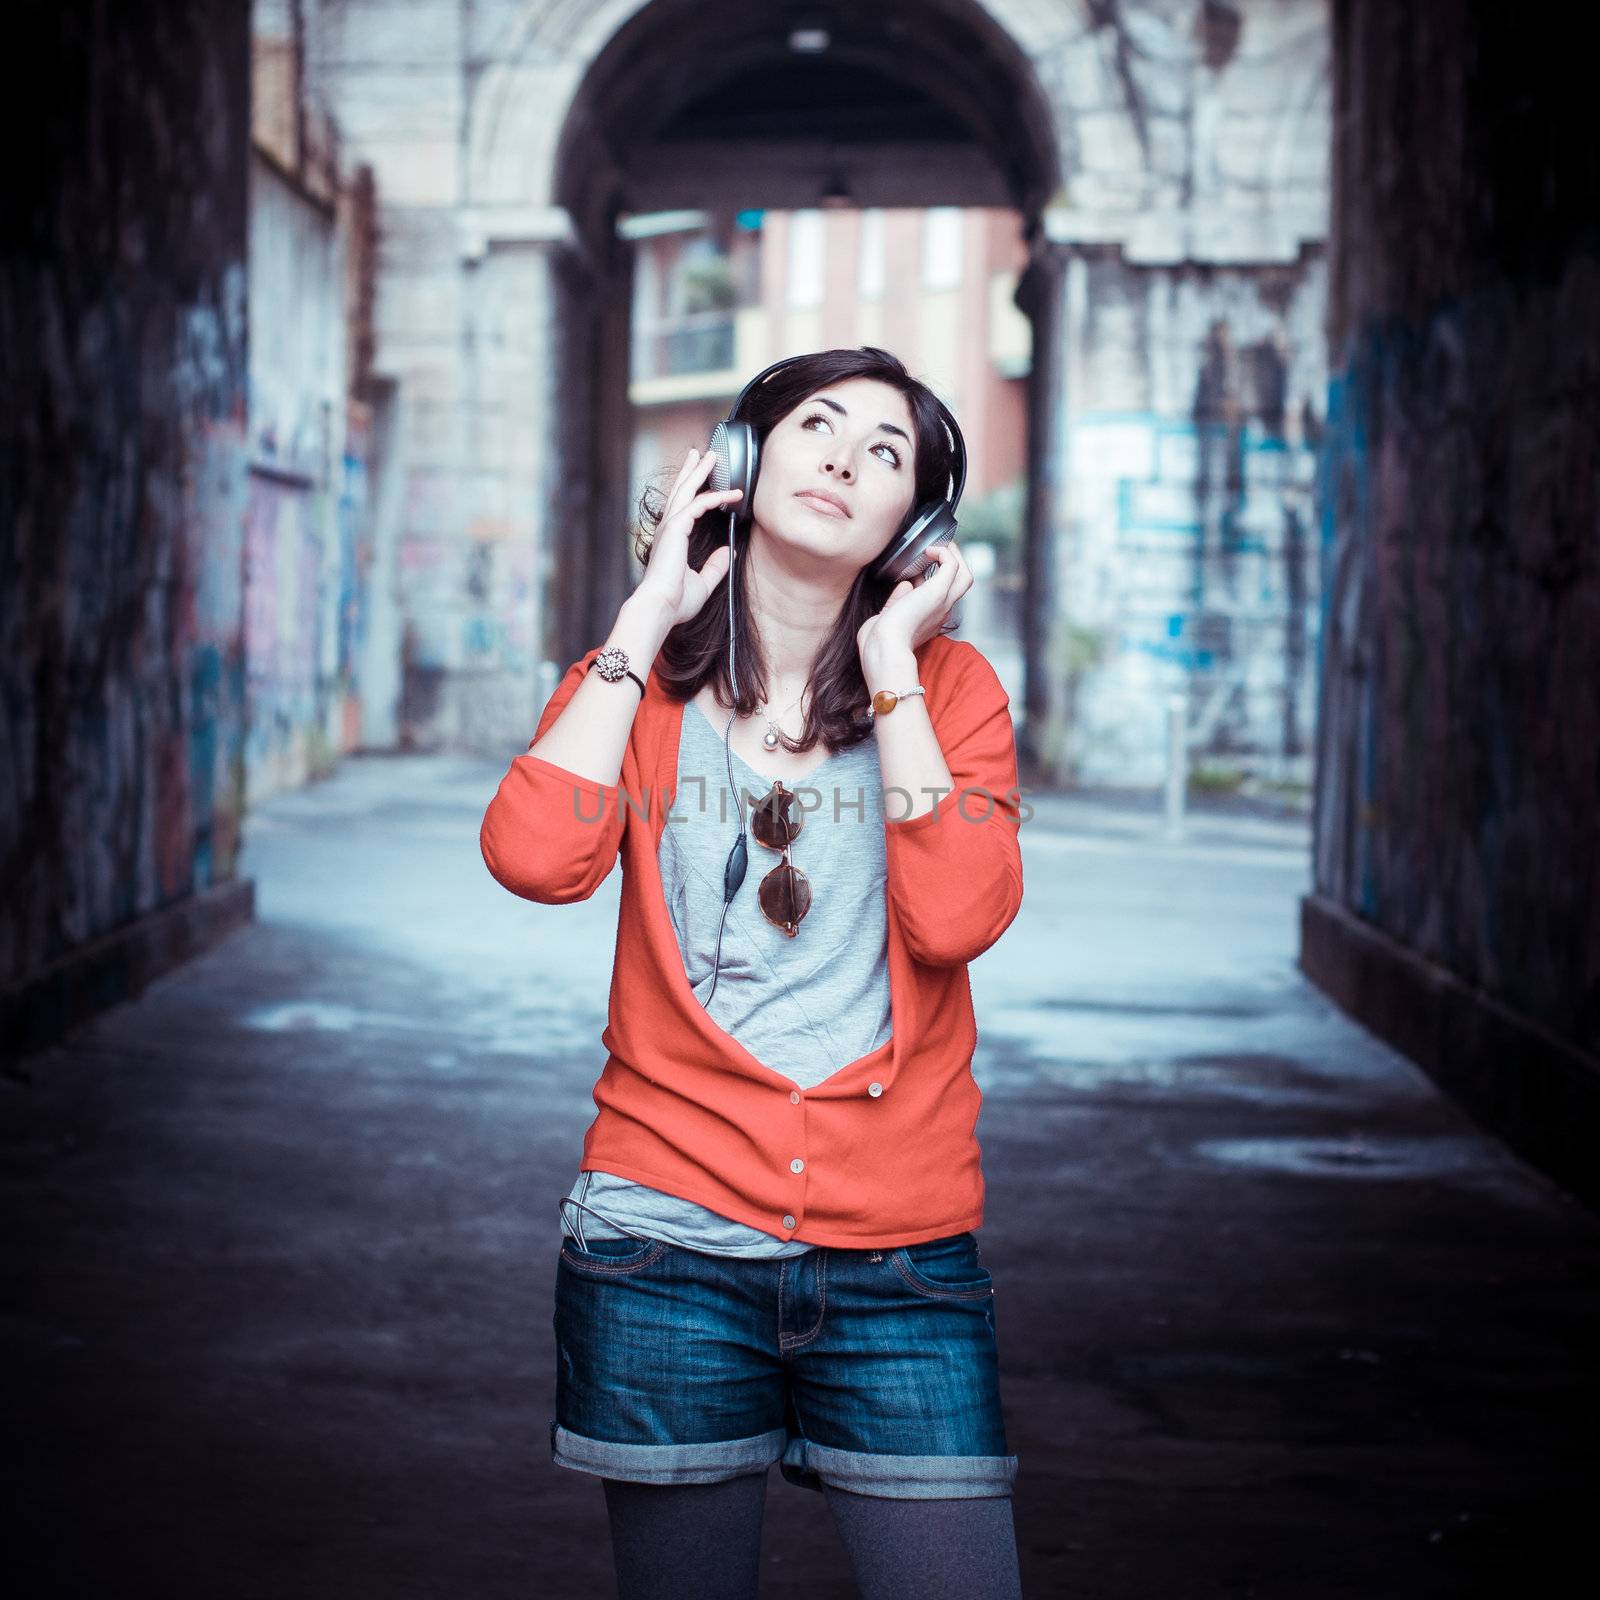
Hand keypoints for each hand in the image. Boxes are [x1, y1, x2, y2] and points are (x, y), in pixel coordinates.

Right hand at [632, 447, 743, 628]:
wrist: (660, 607)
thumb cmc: (675, 601)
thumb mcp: (702, 583)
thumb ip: (715, 566)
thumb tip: (729, 552)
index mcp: (671, 541)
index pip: (683, 509)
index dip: (696, 493)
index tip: (711, 484)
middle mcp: (668, 530)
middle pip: (680, 491)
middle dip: (692, 471)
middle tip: (701, 454)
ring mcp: (669, 527)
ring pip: (686, 490)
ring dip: (700, 471)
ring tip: (711, 455)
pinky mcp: (675, 528)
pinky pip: (698, 504)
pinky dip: (715, 496)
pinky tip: (731, 493)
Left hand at [856, 542, 972, 664]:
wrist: (883, 646)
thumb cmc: (877, 641)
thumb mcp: (888, 618)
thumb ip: (896, 601)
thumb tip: (905, 584)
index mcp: (929, 620)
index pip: (941, 596)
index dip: (930, 580)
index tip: (914, 573)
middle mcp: (940, 612)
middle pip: (961, 584)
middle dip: (952, 565)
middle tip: (937, 551)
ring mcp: (942, 602)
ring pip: (964, 575)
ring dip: (954, 557)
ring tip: (939, 546)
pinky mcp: (938, 592)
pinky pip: (952, 565)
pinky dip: (944, 553)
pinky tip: (929, 550)